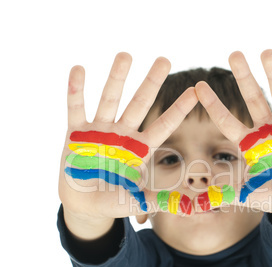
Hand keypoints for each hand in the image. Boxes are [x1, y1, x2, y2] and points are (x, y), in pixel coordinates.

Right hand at [59, 53, 197, 233]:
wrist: (83, 204)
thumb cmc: (112, 201)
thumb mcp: (135, 202)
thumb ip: (156, 200)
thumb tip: (184, 205)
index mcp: (140, 148)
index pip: (163, 125)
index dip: (179, 109)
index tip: (196, 91)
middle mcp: (122, 135)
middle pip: (140, 104)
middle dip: (151, 83)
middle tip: (165, 60)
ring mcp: (99, 131)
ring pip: (110, 99)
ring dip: (117, 78)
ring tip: (126, 55)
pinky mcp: (75, 133)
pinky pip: (76, 108)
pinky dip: (76, 90)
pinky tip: (79, 69)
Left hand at [195, 50, 271, 229]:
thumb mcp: (252, 195)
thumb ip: (233, 194)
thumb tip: (208, 200)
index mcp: (250, 144)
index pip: (228, 121)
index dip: (214, 105)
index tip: (198, 86)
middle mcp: (268, 132)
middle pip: (254, 100)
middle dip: (244, 78)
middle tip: (233, 53)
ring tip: (267, 51)